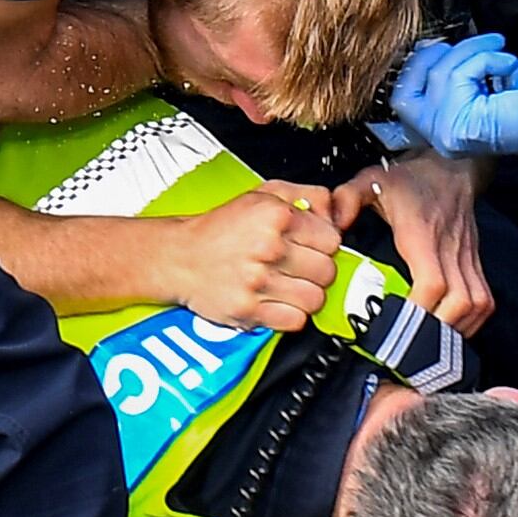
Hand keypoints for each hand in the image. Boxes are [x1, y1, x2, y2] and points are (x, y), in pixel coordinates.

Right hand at [162, 182, 342, 331]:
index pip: (332, 239)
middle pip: (327, 271)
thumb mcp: (263, 194)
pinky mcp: (248, 310)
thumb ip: (308, 196)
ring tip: (290, 286)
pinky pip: (295, 321)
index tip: (312, 247)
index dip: (324, 245)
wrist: (179, 257)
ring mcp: (258, 281)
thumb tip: (338, 211)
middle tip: (301, 268)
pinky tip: (278, 302)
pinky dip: (291, 315)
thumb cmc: (221, 229)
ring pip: (315, 299)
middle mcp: (268, 248)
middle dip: (318, 271)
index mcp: (275, 216)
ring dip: (307, 295)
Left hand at [339, 153, 494, 331]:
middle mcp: (450, 250)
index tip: (398, 325)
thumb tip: (333, 224)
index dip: (420, 309)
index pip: (433, 282)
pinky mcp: (475, 262)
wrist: (452, 164)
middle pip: (461, 302)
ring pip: (477, 305)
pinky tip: (451, 328)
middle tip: (411, 346)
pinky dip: (471, 321)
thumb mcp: (373, 179)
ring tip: (431, 343)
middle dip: (438, 329)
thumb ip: (348, 198)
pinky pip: (484, 300)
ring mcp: (467, 258)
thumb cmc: (413, 178)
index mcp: (423, 235)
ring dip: (457, 328)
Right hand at [389, 34, 517, 159]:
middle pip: (408, 85)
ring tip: (500, 51)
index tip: (437, 46)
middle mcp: (436, 136)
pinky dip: (486, 59)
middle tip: (471, 46)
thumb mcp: (478, 78)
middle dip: (435, 55)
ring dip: (473, 51)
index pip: (400, 98)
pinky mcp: (455, 123)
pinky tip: (508, 65)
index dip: (414, 66)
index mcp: (438, 129)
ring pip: (438, 72)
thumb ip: (449, 67)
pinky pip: (458, 74)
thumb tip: (426, 45)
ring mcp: (442, 132)